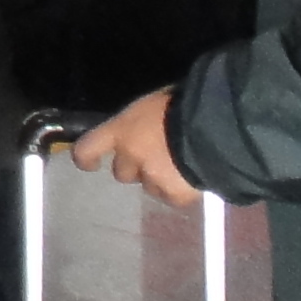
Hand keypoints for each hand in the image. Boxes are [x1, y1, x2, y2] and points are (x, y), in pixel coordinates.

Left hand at [71, 89, 197, 207]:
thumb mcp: (155, 103)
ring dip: (158, 179)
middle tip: (155, 157)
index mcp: (122, 130)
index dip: (86, 158)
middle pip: (122, 172)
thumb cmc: (184, 104)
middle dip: (135, 167)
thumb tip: (146, 124)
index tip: (90, 164)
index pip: (88, 147)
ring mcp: (152, 178)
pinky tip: (192, 178)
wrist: (213, 129)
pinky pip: (172, 197)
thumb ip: (142, 120)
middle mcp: (131, 156)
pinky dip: (179, 191)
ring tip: (179, 166)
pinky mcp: (174, 195)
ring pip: (148, 186)